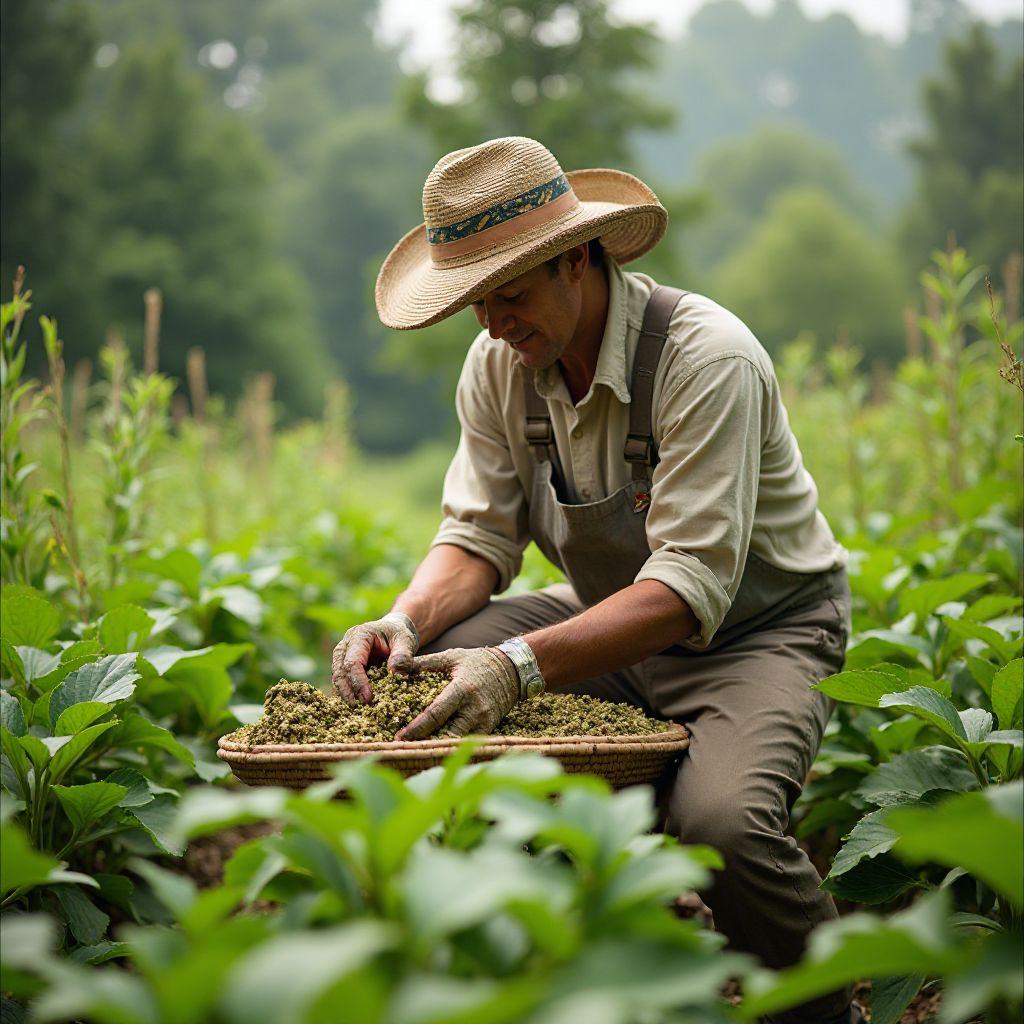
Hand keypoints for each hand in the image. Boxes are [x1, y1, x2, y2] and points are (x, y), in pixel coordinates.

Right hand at [331, 612, 418, 705]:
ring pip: (337, 678)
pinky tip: (357, 706)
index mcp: (359, 636)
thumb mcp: (406, 641)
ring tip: (358, 711)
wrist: (394, 630)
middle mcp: (345, 645)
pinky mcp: (343, 665)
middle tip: (360, 709)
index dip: (359, 682)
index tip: (368, 699)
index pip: (352, 662)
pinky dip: (348, 693)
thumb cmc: (399, 634)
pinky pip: (342, 681)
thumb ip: (402, 655)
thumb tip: (394, 673)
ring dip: (346, 695)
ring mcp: (342, 656)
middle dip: (348, 692)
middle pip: (339, 672)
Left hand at [396, 647, 518, 739]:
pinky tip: (437, 750)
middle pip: (447, 733)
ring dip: (438, 747)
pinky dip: (453, 747)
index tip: (400, 737)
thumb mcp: (451, 657)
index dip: (417, 727)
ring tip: (417, 752)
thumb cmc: (476, 661)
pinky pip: (469, 742)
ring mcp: (484, 720)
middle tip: (403, 750)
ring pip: (458, 742)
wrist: (511, 669)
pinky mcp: (490, 728)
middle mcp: (474, 708)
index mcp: (462, 689)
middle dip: (425, 743)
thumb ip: (423, 663)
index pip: (436, 713)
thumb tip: (395, 667)